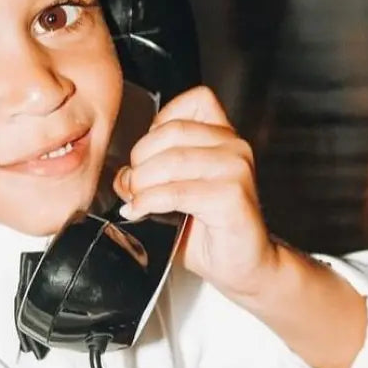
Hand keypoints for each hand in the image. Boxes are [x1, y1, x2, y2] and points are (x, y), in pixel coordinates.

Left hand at [114, 86, 277, 299]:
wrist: (245, 266)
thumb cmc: (213, 231)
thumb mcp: (178, 193)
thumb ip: (155, 174)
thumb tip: (122, 175)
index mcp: (224, 138)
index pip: (194, 101)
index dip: (160, 124)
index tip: (147, 155)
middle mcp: (235, 147)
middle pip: (173, 131)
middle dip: (142, 159)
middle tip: (134, 186)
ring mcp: (236, 169)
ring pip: (172, 160)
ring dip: (144, 184)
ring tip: (137, 201)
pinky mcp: (232, 196)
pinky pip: (178, 191)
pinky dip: (151, 202)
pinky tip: (143, 212)